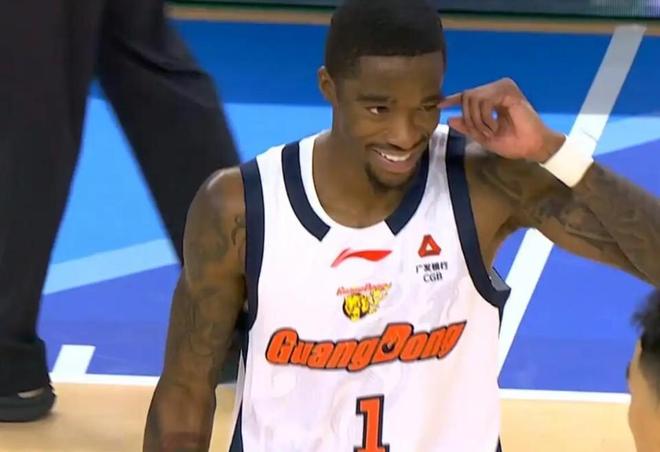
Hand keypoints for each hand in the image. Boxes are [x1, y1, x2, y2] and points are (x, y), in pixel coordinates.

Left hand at [438, 78, 564, 162]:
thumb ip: (467, 127)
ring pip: (473, 98)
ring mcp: (503, 87)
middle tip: (482, 134)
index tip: (439, 105)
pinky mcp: (508, 91)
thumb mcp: (483, 136)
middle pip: (467, 96)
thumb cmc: (512, 143)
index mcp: (490, 98)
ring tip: (490, 132)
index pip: (467, 95)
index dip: (452, 99)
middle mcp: (496, 89)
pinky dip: (485, 118)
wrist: (532, 147)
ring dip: (477, 120)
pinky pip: (484, 101)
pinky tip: (495, 127)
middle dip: (469, 119)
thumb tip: (449, 118)